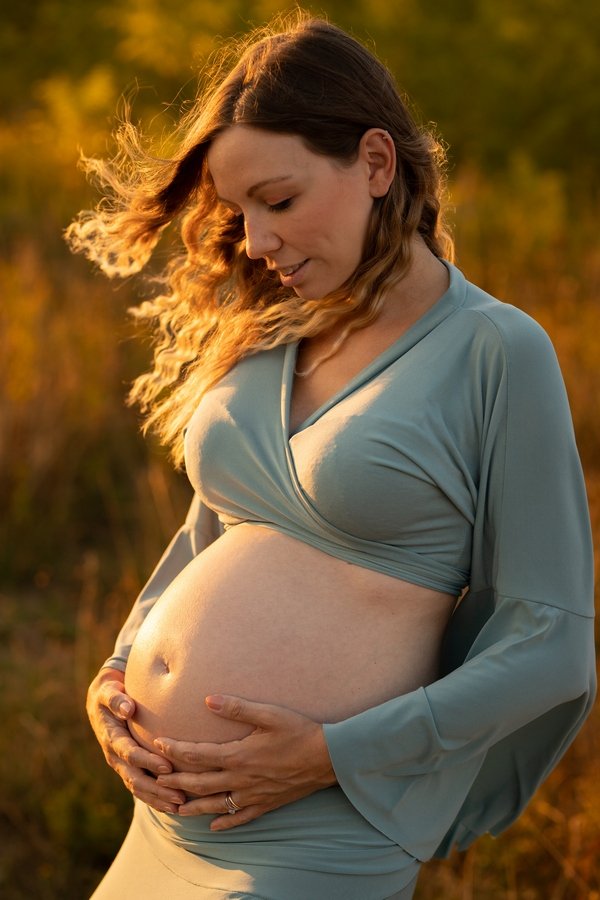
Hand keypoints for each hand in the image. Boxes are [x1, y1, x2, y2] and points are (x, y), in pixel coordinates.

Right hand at [86, 667, 185, 813]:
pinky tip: (173, 805)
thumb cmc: (109, 694)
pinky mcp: (128, 769)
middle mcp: (115, 756)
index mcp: (111, 738)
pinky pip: (140, 789)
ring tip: (180, 805)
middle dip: (157, 789)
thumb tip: (128, 708)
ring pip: (138, 788)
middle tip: (179, 796)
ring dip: (158, 798)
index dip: (147, 762)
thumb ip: (116, 699)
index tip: (167, 767)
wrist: (101, 704)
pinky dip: (155, 799)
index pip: (130, 754)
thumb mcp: (109, 692)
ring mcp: (121, 765)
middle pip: (135, 778)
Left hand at [154, 694, 336, 829]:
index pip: (197, 754)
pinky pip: (240, 817)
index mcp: (238, 755)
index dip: (175, 750)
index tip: (158, 744)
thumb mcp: (267, 714)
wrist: (327, 757)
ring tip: (174, 807)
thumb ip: (236, 707)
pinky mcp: (266, 803)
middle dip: (175, 779)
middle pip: (199, 782)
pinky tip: (213, 825)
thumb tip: (208, 699)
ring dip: (192, 806)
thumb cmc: (298, 730)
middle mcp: (241, 778)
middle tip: (156, 778)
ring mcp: (253, 794)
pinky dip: (224, 822)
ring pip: (215, 804)